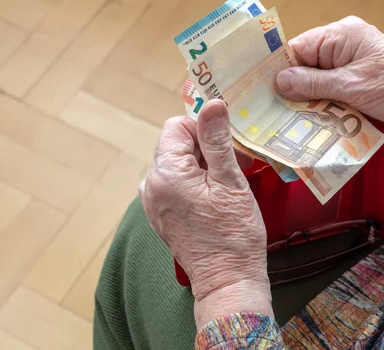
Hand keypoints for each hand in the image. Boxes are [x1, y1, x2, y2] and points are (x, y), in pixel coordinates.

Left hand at [139, 100, 272, 328]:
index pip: (177, 126)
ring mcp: (153, 202)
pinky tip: (214, 199)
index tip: (227, 148)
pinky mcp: (160, 215)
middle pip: (175, 144)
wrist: (227, 280)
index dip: (204, 129)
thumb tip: (213, 103)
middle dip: (205, 148)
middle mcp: (151, 186)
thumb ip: (217, 140)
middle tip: (233, 168)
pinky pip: (174, 183)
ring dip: (201, 166)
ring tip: (225, 186)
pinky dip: (193, 182)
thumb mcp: (230, 181)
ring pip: (176, 164)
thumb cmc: (233, 234)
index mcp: (165, 173)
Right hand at [276, 16, 383, 159]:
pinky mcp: (356, 87)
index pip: (298, 48)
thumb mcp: (352, 86)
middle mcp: (343, 48)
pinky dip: (321, 110)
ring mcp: (350, 68)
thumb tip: (279, 81)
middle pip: (304, 68)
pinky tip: (309, 126)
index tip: (259, 91)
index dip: (279, 69)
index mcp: (342, 36)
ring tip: (285, 124)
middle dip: (291, 90)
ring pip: (316, 85)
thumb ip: (313, 84)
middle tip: (269, 113)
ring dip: (306, 104)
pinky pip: (330, 96)